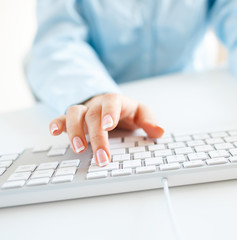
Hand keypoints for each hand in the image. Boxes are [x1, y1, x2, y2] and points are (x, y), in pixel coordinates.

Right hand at [48, 93, 163, 165]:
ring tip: (78, 148)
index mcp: (116, 101)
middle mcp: (98, 104)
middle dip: (96, 137)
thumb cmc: (126, 111)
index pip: (112, 102)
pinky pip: (62, 118)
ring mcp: (84, 110)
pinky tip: (54, 132)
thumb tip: (159, 131)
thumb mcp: (141, 113)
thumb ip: (149, 121)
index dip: (109, 113)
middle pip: (93, 115)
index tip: (108, 126)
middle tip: (102, 157)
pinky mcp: (73, 119)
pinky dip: (56, 124)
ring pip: (74, 113)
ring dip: (74, 130)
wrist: (111, 105)